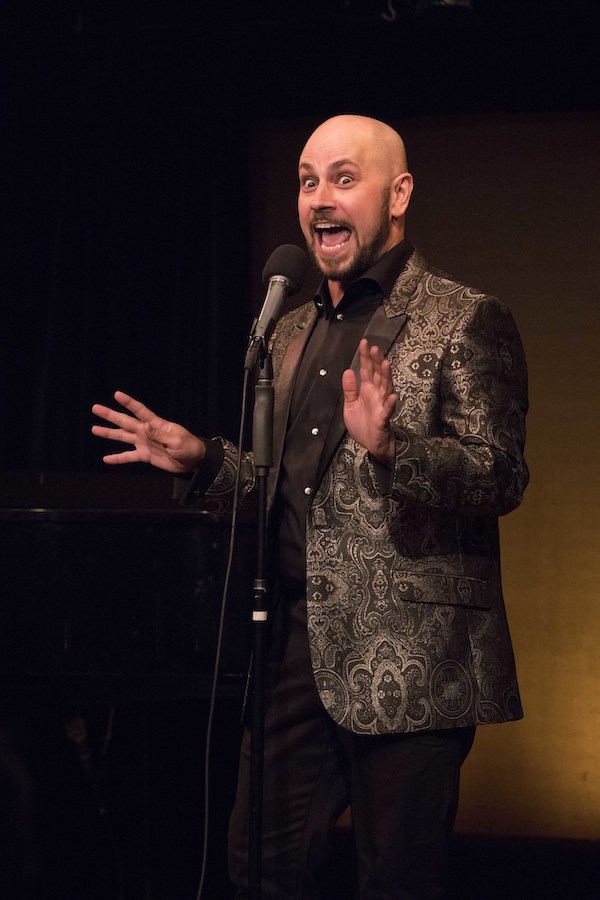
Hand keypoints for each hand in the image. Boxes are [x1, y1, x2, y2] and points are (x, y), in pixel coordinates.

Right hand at [91, 391, 205, 473]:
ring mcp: (144, 443)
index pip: (140, 410)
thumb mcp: (176, 440)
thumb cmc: (188, 447)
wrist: (193, 461)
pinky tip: (106, 459)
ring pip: (122, 437)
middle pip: (125, 421)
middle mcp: (146, 431)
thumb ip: (160, 434)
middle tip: (95, 408)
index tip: (117, 394)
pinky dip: (117, 458)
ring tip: (94, 429)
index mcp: (156, 424)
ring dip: (108, 433)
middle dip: (110, 415)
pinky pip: (128, 457)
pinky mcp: (145, 455)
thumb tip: (145, 426)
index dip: (129, 402)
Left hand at [342, 339, 396, 463]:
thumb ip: (350, 389)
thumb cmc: (363, 424)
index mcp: (367, 390)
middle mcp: (377, 394)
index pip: (367, 370)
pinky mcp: (384, 419)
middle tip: (374, 348)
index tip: (364, 343)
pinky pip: (388, 410)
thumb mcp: (350, 405)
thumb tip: (348, 370)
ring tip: (385, 364)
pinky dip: (390, 403)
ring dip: (386, 377)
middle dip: (376, 362)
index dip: (366, 357)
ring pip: (385, 388)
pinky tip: (392, 396)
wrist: (370, 445)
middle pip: (378, 375)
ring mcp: (382, 405)